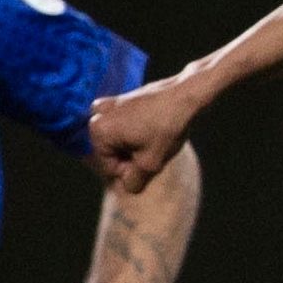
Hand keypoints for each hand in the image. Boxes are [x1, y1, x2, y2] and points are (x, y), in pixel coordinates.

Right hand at [87, 69, 207, 191]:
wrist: (186, 95)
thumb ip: (134, 181)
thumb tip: (128, 187)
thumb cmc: (167, 128)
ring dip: (136, 146)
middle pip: (113, 153)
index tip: (150, 157)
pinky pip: (123, 127)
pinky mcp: (120, 99)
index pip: (110, 168)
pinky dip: (137, 132)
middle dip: (133, 157)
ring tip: (155, 138)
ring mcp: (108, 104)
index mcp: (98, 131)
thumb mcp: (151, 163)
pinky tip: (153, 128)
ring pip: (119, 141)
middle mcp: (97, 115)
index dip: (133, 170)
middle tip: (154, 147)